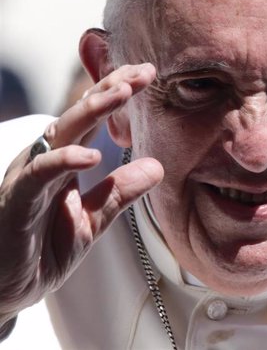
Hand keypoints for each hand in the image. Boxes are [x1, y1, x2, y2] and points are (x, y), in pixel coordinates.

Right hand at [0, 63, 163, 325]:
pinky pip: (38, 174)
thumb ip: (119, 193)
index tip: (148, 74)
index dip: (118, 94)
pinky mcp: (17, 201)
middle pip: (80, 115)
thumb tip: (157, 166)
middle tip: (144, 71)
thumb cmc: (42, 249)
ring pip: (60, 134)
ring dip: (92, 110)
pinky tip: (90, 155)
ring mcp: (30, 177)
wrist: (5, 289)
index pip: (94, 120)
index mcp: (64, 162)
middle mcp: (46, 160)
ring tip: (123, 92)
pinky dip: (62, 161)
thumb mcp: (92, 220)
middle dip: (111, 89)